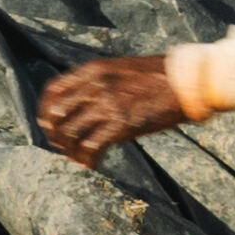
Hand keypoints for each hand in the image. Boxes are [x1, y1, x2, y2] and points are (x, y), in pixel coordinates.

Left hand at [31, 56, 186, 167]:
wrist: (189, 81)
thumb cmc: (160, 77)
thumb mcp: (122, 69)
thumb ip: (99, 82)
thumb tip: (83, 102)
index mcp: (93, 70)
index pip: (53, 91)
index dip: (45, 111)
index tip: (50, 124)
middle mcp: (95, 86)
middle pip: (57, 115)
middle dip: (56, 135)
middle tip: (64, 147)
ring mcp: (107, 105)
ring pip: (70, 134)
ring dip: (71, 151)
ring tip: (79, 159)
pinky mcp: (121, 125)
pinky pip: (91, 147)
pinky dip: (87, 160)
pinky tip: (94, 165)